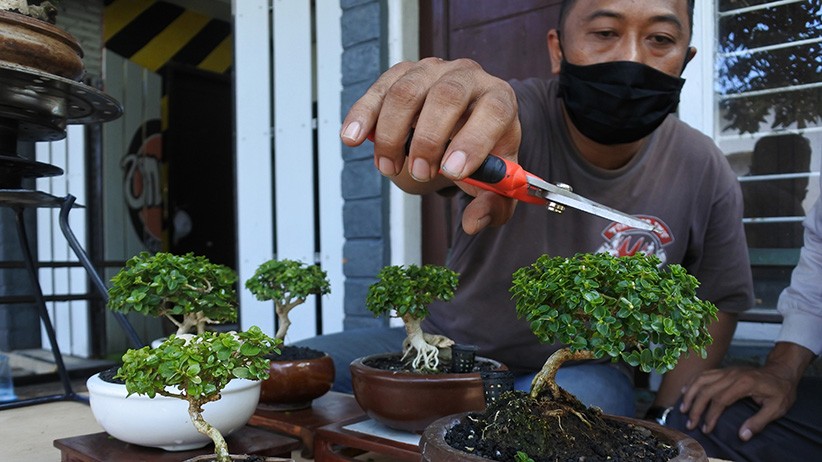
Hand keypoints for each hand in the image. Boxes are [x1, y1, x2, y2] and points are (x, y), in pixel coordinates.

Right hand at [340, 57, 520, 233]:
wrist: (462, 123)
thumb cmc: (482, 152)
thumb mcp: (496, 182)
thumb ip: (492, 205)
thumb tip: (472, 223)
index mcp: (499, 100)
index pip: (494, 111)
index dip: (473, 140)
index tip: (452, 171)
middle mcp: (467, 77)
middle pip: (447, 95)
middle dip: (428, 139)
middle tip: (419, 174)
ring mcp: (432, 71)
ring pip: (407, 92)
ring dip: (392, 134)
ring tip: (388, 168)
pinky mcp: (401, 74)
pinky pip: (379, 89)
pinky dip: (362, 114)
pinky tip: (351, 138)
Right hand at [679, 364, 798, 440]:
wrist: (782, 371)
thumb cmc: (780, 390)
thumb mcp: (777, 408)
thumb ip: (759, 422)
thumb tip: (742, 436)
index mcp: (744, 384)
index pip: (720, 400)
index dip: (711, 415)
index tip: (706, 429)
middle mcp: (731, 375)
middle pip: (706, 390)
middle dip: (696, 408)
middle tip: (690, 423)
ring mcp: (726, 370)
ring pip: (701, 380)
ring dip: (690, 394)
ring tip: (683, 408)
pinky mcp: (724, 369)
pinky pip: (704, 374)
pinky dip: (692, 382)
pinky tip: (685, 391)